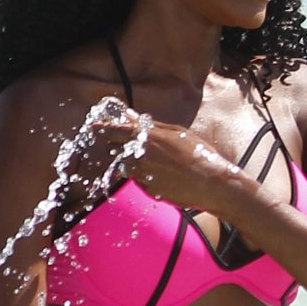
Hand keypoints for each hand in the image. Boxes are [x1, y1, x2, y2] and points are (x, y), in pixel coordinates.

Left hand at [82, 102, 237, 213]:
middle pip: (116, 149)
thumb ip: (151, 125)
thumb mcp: (177, 133)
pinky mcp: (148, 189)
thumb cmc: (199, 154)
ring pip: (126, 166)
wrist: (211, 184)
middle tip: (130, 144)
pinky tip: (166, 174)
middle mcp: (140, 156)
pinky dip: (146, 175)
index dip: (102, 128)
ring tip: (156, 161)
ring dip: (133, 161)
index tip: (95, 127)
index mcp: (147, 137)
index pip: (114, 130)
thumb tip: (131, 116)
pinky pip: (140, 180)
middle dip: (118, 145)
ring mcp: (143, 174)